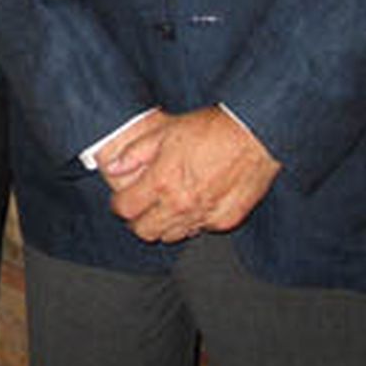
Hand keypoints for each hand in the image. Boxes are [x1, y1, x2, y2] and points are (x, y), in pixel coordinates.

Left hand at [108, 107, 281, 242]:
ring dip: (163, 224)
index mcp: (162, 182)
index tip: (122, 199)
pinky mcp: (224, 221)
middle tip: (141, 206)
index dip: (119, 204)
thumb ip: (135, 152)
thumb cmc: (210, 129)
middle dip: (137, 219)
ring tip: (165, 205)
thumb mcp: (164, 131)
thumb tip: (112, 167)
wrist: (252, 135)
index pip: (126, 209)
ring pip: (171, 236)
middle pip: (144, 231)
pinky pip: (198, 230)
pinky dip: (190, 222)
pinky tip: (192, 205)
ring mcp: (204, 216)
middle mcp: (181, 204)